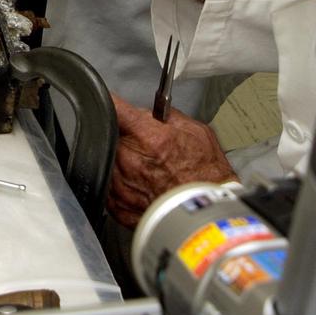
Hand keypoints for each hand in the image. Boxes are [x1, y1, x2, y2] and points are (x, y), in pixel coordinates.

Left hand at [109, 94, 237, 227]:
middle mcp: (129, 159)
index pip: (114, 106)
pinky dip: (120, 184)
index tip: (105, 99)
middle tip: (142, 145)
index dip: (108, 100)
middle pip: (109, 135)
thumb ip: (167, 116)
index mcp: (147, 136)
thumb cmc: (207, 176)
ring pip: (107, 161)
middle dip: (122, 136)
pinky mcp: (119, 207)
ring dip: (120, 160)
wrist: (210, 215)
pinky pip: (110, 187)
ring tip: (145, 169)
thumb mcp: (195, 131)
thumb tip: (151, 112)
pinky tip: (139, 186)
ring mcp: (121, 185)